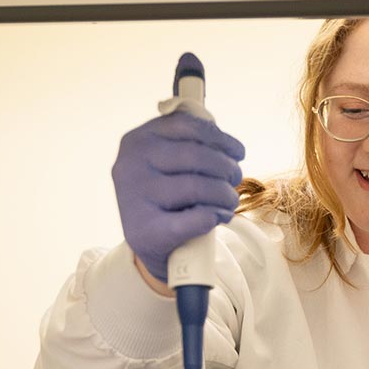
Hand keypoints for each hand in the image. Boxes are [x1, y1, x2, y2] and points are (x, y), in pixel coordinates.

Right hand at [111, 112, 245, 282]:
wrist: (147, 243)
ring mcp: (135, 199)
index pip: (186, 126)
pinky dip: (216, 216)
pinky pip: (198, 218)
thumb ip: (188, 142)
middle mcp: (130, 166)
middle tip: (235, 180)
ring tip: (229, 201)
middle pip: (196, 156)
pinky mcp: (147, 232)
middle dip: (227, 168)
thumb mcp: (165, 160)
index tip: (238, 153)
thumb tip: (226, 143)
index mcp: (136, 140)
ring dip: (226, 195)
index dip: (221, 139)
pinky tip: (218, 217)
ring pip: (199, 187)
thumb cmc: (165, 194)